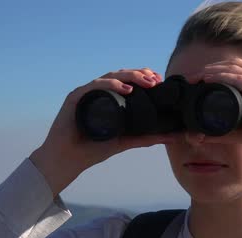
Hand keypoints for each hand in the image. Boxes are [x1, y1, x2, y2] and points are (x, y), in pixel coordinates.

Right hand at [30, 68, 180, 195]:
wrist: (68, 159)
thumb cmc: (93, 149)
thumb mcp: (127, 141)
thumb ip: (148, 138)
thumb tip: (174, 136)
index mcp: (108, 98)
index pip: (128, 81)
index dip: (143, 76)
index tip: (159, 81)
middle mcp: (98, 92)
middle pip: (121, 75)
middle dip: (140, 74)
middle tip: (155, 81)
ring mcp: (86, 93)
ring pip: (110, 77)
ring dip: (129, 76)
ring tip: (145, 82)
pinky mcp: (75, 98)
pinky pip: (94, 86)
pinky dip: (111, 85)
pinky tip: (125, 89)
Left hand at [187, 58, 241, 193]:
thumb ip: (227, 131)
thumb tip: (203, 134)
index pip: (238, 71)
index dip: (216, 71)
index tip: (197, 80)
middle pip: (234, 66)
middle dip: (209, 69)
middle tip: (189, 77)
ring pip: (235, 69)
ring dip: (211, 71)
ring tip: (194, 77)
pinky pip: (240, 80)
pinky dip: (222, 78)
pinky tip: (208, 80)